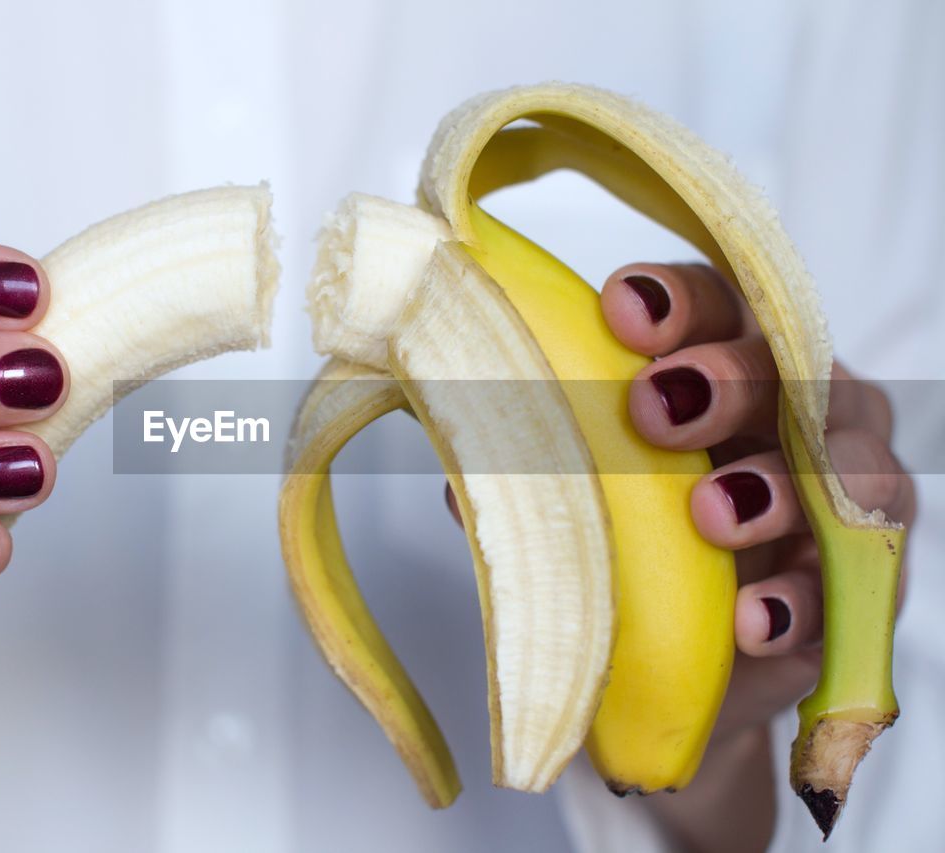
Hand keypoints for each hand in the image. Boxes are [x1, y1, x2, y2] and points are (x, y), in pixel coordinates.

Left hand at [447, 261, 915, 852]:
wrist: (675, 672)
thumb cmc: (628, 552)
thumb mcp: (573, 500)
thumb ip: (531, 469)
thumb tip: (460, 466)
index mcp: (717, 368)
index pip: (712, 305)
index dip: (675, 299)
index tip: (620, 310)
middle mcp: (791, 415)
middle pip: (786, 368)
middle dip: (724, 378)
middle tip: (657, 409)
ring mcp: (836, 499)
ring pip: (848, 465)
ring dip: (776, 485)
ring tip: (712, 515)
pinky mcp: (856, 587)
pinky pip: (854, 584)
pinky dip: (801, 599)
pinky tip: (751, 619)